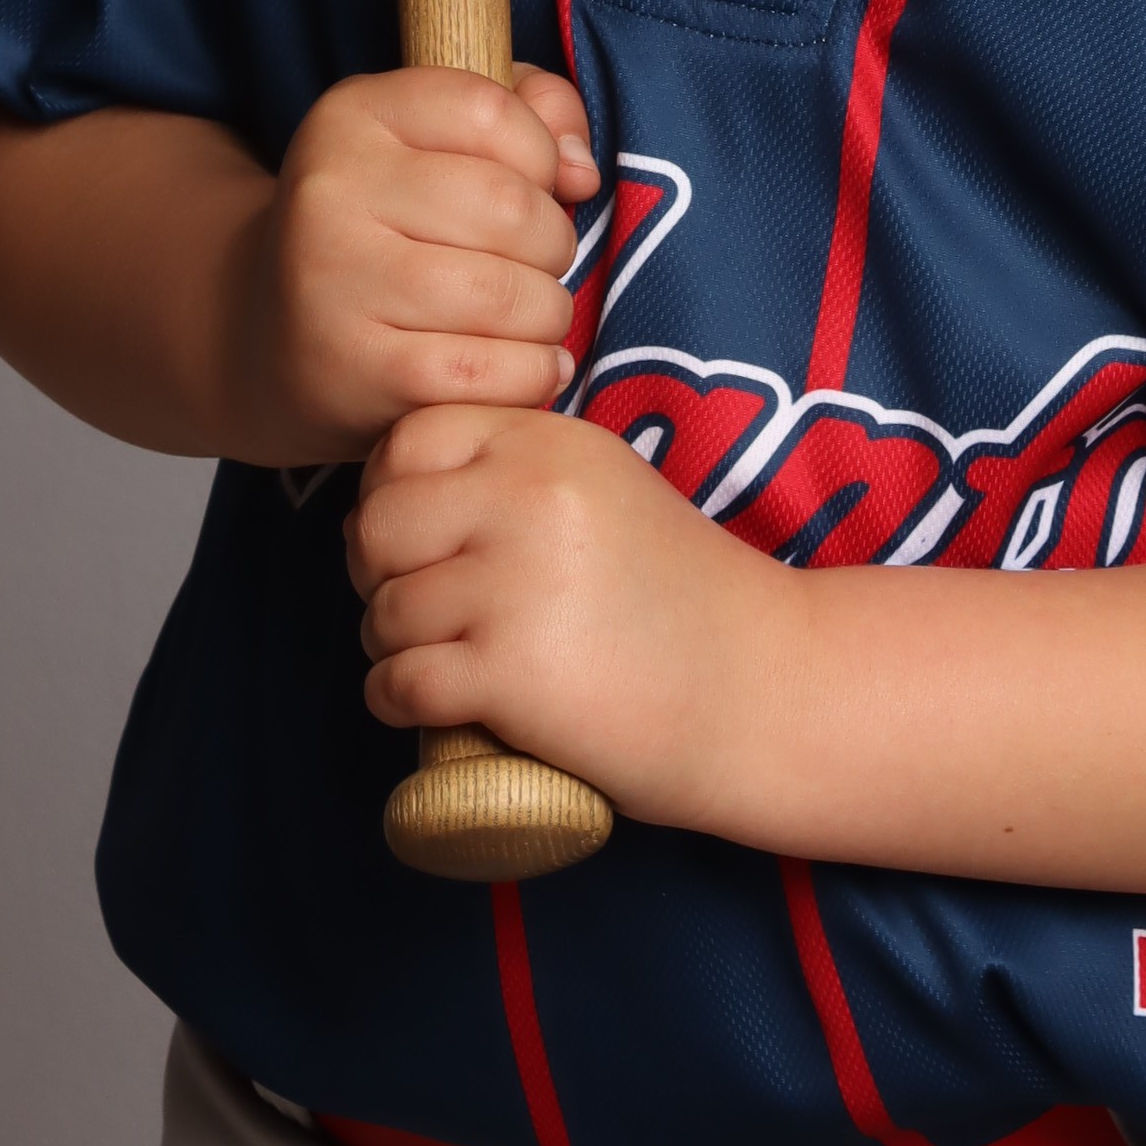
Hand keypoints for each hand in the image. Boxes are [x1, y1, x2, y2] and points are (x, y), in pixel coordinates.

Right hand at [235, 66, 598, 464]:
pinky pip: (488, 373)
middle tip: (536, 267)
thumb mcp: (439, 141)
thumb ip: (531, 114)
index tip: (532, 187)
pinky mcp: (355, 370)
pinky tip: (523, 367)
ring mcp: (334, 283)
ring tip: (530, 319)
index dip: (540, 155)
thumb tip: (580, 169)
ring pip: (507, 295)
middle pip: (510, 207)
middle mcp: (329, 191)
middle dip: (553, 244)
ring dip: (548, 316)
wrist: (272, 337)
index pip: (491, 110)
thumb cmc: (388, 229)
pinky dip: (531, 375)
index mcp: (351, 116)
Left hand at [347, 403, 794, 830]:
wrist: (767, 689)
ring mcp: (516, 584)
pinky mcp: (510, 673)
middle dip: (377, 573)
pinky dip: (393, 700)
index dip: (392, 491)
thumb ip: (525, 469)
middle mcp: (528, 496)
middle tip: (416, 608)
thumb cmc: (686, 600)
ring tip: (435, 660)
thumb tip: (408, 490)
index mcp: (552, 442)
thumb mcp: (608, 491)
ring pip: (382, 609)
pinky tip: (423, 706)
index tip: (418, 539)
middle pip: (377, 523)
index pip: (409, 439)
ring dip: (388, 644)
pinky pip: (395, 682)